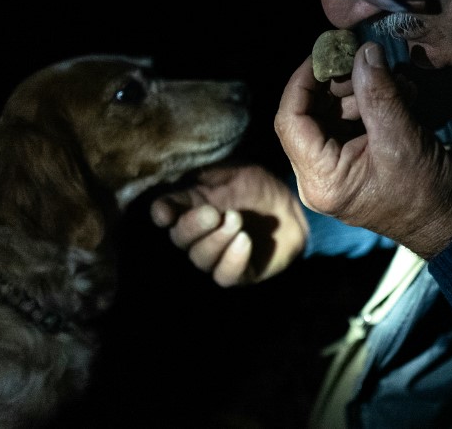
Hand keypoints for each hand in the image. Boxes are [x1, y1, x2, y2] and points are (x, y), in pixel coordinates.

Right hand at [150, 163, 307, 286]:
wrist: (289, 205)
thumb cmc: (255, 185)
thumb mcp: (228, 175)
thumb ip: (201, 182)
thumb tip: (170, 194)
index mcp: (189, 207)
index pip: (165, 211)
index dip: (162, 213)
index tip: (165, 213)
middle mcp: (197, 236)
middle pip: (180, 239)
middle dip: (194, 226)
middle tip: (213, 213)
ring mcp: (216, 257)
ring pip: (201, 258)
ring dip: (217, 240)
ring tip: (237, 220)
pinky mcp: (239, 273)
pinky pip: (225, 276)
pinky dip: (232, 260)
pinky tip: (244, 241)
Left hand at [275, 42, 451, 257]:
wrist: (449, 222)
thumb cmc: (425, 192)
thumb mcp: (401, 138)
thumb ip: (379, 93)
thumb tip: (363, 52)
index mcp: (320, 178)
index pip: (290, 120)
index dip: (302, 81)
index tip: (326, 52)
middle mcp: (316, 177)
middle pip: (308, 115)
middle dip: (336, 84)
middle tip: (365, 61)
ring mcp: (332, 172)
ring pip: (329, 116)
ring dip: (358, 92)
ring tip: (395, 80)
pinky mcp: (348, 165)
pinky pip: (346, 126)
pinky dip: (368, 106)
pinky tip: (398, 93)